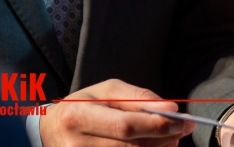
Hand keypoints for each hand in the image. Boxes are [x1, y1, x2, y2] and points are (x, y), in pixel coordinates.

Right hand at [40, 80, 194, 146]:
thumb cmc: (82, 107)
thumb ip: (136, 98)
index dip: (156, 125)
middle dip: (164, 138)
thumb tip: (170, 107)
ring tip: (170, 137)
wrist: (50, 131)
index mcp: (78, 116)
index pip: (124, 126)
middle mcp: (78, 145)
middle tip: (183, 128)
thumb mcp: (104, 92)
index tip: (181, 119)